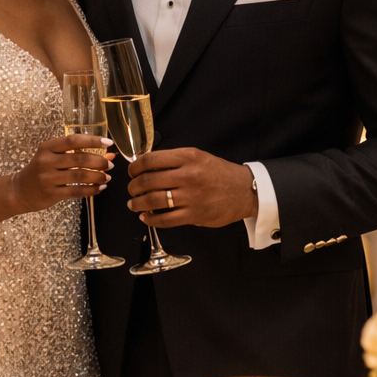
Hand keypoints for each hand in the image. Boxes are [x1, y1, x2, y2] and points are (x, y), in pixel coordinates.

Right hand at [11, 134, 113, 214]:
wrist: (20, 191)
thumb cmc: (40, 171)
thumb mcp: (51, 157)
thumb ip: (76, 154)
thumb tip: (107, 155)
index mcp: (47, 147)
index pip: (72, 140)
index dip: (92, 140)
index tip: (108, 142)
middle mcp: (46, 161)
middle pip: (79, 159)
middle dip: (99, 162)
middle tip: (110, 164)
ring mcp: (48, 178)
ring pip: (80, 176)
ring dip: (98, 176)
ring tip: (107, 177)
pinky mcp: (51, 194)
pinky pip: (76, 191)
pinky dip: (91, 190)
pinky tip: (99, 188)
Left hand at [126, 148, 257, 227]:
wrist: (244, 190)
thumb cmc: (219, 173)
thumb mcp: (198, 157)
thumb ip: (174, 160)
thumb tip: (146, 167)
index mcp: (188, 157)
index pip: (151, 160)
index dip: (135, 167)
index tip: (132, 172)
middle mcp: (189, 175)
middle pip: (148, 181)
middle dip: (133, 187)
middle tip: (131, 189)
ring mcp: (191, 196)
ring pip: (153, 201)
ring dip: (138, 203)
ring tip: (134, 204)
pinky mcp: (195, 215)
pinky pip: (165, 220)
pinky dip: (151, 220)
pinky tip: (146, 217)